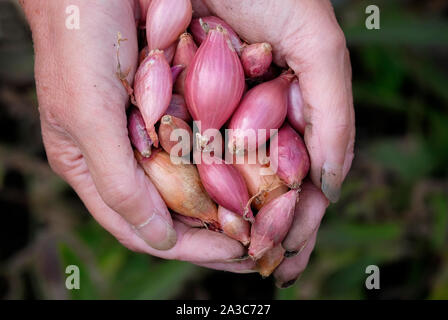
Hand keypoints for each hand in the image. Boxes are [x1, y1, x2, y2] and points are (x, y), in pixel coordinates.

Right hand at [22, 0, 250, 269]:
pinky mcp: (167, 110)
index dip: (190, 247)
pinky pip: (200, 150)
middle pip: (169, 214)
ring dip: (224, 205)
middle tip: (260, 245)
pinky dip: (226, 167)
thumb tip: (158, 241)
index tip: (237, 253)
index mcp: (93, 168)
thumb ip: (117, 182)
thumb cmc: (77, 44)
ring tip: (265, 219)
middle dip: (213, 234)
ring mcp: (144, 135)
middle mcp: (121, 158)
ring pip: (188, 187)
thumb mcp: (87, 117)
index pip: (142, 227)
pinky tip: (255, 175)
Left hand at [200, 0, 354, 284]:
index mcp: (292, 109)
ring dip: (237, 221)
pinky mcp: (185, 108)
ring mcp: (221, 116)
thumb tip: (329, 186)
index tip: (294, 254)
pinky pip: (192, 157)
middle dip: (269, 230)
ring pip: (231, 180)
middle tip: (274, 269)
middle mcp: (256, 117)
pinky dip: (201, 191)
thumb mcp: (317, 44)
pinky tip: (209, 221)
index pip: (300, 175)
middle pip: (266, 186)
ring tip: (244, 260)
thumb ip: (335, 112)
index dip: (300, 217)